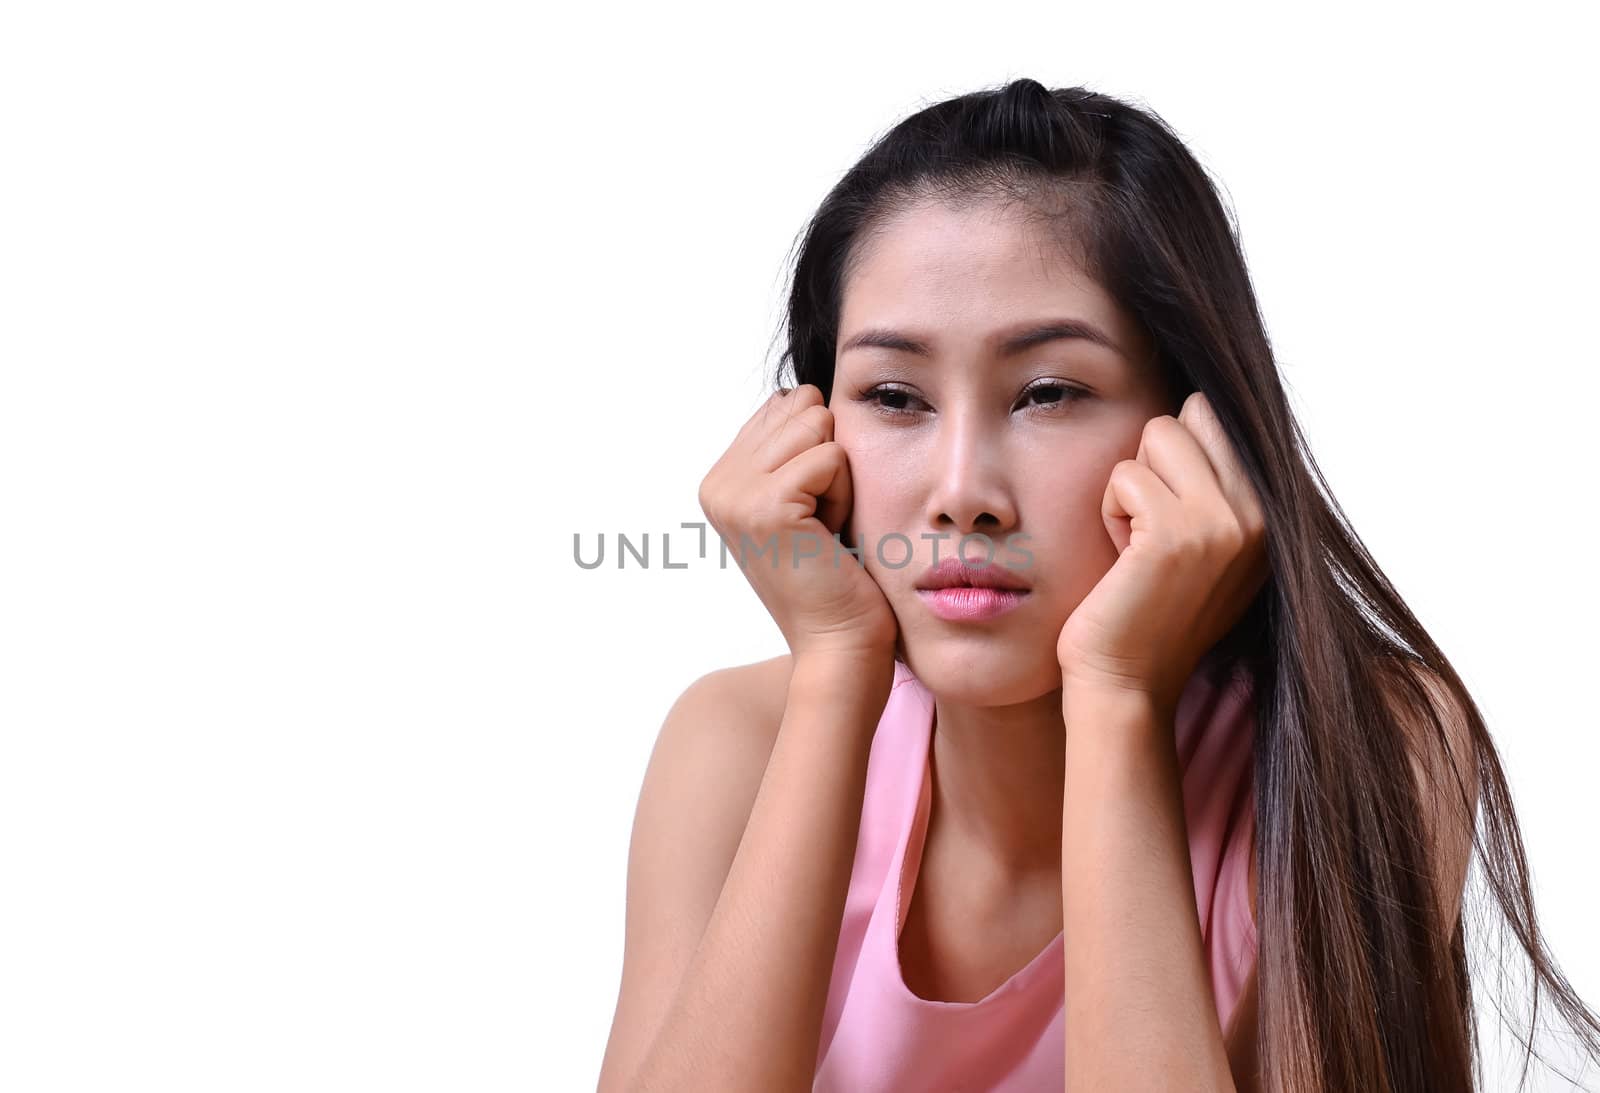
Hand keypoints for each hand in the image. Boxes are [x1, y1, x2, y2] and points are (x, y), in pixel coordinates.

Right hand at [698, 383, 899, 661]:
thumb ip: (790, 446)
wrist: (840, 644)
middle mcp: (717, 484)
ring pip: (818, 426)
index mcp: (721, 479)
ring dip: (841, 477)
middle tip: (822, 523)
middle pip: (803, 407)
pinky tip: (831, 537)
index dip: (819, 451)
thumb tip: (805, 389)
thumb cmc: (837, 575)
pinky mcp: (766, 506)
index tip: (813, 512)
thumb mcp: (804, 499)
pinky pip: (832, 456)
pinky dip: (847, 496)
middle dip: (831, 460)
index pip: (785, 405)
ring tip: (826, 529)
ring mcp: (735, 494)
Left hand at [1056, 391, 1268, 711]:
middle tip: (1149, 531)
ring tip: (1138, 545)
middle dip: (1154, 462)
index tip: (1170, 523)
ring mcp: (1226, 523)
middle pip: (1191, 415)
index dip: (1175, 458)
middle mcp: (1263, 514)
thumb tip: (1199, 403)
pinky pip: (1124, 476)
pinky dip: (1109, 512)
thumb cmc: (1148, 610)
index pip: (1217, 416)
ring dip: (1130, 487)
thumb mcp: (1207, 544)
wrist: (1126, 682)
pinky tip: (1124, 560)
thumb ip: (1219, 483)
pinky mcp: (1178, 534)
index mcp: (1273, 513)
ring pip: (1157, 434)